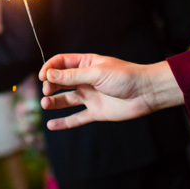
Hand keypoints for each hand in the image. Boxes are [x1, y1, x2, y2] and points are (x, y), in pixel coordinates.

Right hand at [37, 54, 183, 129]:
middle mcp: (85, 79)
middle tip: (46, 91)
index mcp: (86, 64)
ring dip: (54, 102)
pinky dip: (64, 122)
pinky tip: (51, 125)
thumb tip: (49, 75)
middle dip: (50, 85)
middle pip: (60, 81)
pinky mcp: (96, 112)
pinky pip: (77, 118)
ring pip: (66, 99)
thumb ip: (72, 76)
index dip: (49, 69)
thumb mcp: (97, 73)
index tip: (43, 76)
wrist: (146, 93)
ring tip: (45, 104)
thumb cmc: (125, 77)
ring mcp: (90, 96)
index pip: (61, 63)